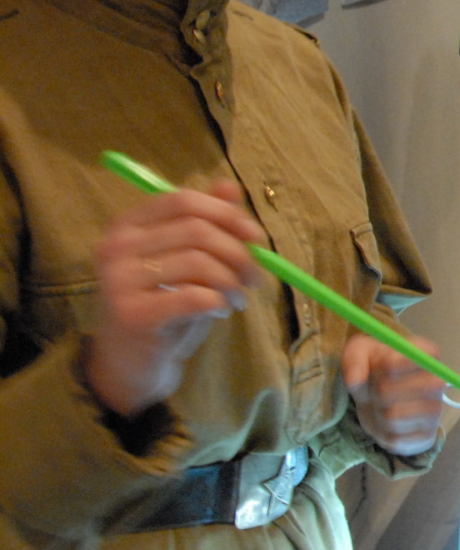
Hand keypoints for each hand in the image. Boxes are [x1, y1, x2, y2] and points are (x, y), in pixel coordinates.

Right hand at [87, 180, 264, 417]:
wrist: (130, 363)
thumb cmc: (164, 305)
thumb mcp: (185, 260)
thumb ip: (204, 222)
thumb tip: (231, 186)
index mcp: (127, 226)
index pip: (183, 201)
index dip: (226, 214)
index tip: (254, 236)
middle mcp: (116, 248)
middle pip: (197, 231)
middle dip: (239, 253)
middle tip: (254, 277)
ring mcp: (119, 281)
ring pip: (200, 263)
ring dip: (232, 281)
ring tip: (237, 298)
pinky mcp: (133, 314)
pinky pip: (196, 296)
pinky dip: (219, 302)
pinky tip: (219, 311)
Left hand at [343, 334, 445, 456]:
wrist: (380, 400)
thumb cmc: (375, 370)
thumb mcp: (360, 353)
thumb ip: (354, 360)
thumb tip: (355, 381)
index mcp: (428, 355)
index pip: (409, 356)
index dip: (385, 363)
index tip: (377, 365)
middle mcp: (438, 382)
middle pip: (389, 389)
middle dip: (374, 390)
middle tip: (375, 388)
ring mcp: (436, 410)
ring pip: (390, 415)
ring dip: (376, 411)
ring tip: (379, 404)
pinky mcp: (428, 434)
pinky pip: (394, 437)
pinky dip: (382, 431)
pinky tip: (386, 421)